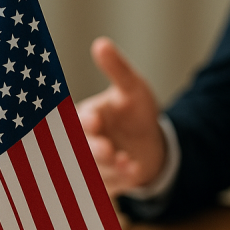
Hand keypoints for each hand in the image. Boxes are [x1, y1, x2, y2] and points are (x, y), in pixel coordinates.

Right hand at [76, 37, 165, 196]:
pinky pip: (109, 186)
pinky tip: (134, 171)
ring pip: (94, 170)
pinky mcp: (106, 183)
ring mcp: (93, 165)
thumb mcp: (132, 88)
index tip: (94, 119)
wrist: (151, 144)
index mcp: (85, 117)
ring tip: (126, 160)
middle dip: (93, 149)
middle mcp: (84, 143)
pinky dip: (121, 180)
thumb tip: (101, 43)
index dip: (84, 121)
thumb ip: (117, 69)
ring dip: (109, 167)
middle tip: (106, 148)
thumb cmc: (135, 111)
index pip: (78, 120)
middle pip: (81, 149)